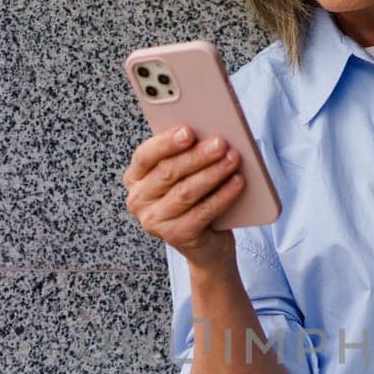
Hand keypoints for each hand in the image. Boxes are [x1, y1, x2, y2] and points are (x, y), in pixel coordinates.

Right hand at [122, 126, 242, 269]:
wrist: (205, 242)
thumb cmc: (194, 197)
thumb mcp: (185, 174)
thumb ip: (186, 154)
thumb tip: (208, 135)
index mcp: (136, 177)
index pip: (145, 155)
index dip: (166, 143)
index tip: (188, 131)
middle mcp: (139, 200)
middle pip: (168, 173)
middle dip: (197, 156)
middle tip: (220, 143)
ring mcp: (155, 221)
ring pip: (186, 192)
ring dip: (213, 173)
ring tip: (233, 159)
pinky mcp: (176, 236)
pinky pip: (202, 212)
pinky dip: (223, 195)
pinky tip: (237, 182)